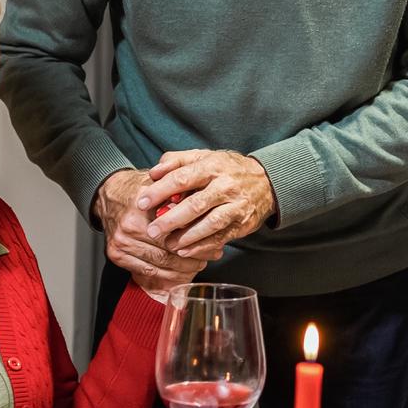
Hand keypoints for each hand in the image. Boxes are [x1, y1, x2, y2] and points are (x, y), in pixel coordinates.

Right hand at [94, 168, 198, 287]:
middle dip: (193, 258)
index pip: (175, 232)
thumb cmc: (139, 189)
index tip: (214, 244)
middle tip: (210, 257)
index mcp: (140, 209)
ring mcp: (120, 243)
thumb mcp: (162, 185)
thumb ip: (181, 198)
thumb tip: (207, 214)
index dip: (197, 241)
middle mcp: (128, 228)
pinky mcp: (116, 255)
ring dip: (182, 269)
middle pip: (168, 252)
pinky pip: (146, 272)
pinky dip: (165, 276)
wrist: (110, 193)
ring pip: (159, 265)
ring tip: (198, 265)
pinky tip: (179, 273)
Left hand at [139, 150, 274, 257]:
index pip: (182, 178)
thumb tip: (154, 172)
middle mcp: (225, 186)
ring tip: (168, 244)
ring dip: (187, 237)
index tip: (142, 202)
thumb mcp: (203, 156)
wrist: (265, 181)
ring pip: (210, 224)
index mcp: (212, 166)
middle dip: (171, 219)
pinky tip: (185, 251)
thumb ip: (176, 161)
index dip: (160, 191)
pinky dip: (202, 246)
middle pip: (195, 205)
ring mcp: (236, 206)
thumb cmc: (226, 169)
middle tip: (152, 231)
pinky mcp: (242, 224)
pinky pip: (221, 238)